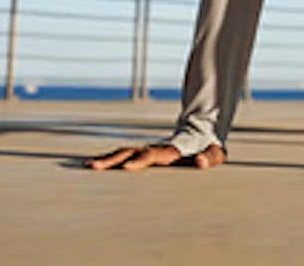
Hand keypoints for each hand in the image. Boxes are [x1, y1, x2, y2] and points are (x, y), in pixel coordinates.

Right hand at [85, 143, 225, 170]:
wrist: (201, 135)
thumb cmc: (209, 150)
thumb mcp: (215, 155)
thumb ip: (210, 157)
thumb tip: (201, 161)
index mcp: (172, 150)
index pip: (154, 155)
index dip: (141, 160)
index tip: (126, 168)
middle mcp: (155, 148)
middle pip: (132, 152)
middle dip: (113, 160)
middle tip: (94, 166)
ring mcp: (147, 149)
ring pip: (123, 152)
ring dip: (106, 159)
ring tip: (88, 165)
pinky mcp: (142, 153)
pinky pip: (123, 155)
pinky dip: (108, 159)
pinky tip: (92, 165)